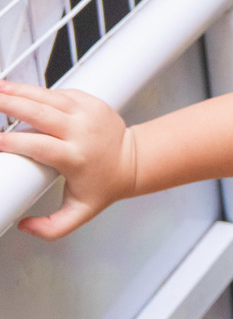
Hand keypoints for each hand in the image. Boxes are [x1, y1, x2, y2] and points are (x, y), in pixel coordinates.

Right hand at [0, 80, 136, 239]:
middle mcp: (82, 131)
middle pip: (41, 114)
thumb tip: (24, 226)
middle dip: (11, 105)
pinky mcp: (92, 103)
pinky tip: (21, 90)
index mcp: (75, 157)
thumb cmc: (105, 185)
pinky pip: (62, 93)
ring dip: (21, 91)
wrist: (134, 161)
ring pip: (49, 97)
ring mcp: (88, 114)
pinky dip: (40, 91)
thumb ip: (51, 228)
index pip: (39, 146)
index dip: (13, 142)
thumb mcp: (80, 213)